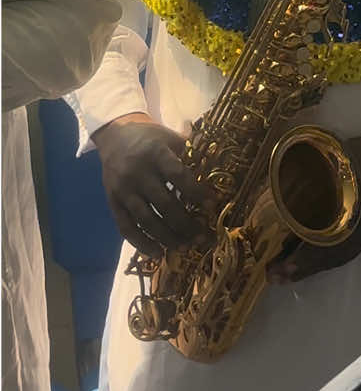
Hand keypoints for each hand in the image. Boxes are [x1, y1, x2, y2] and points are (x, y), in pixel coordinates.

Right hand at [92, 112, 211, 253]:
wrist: (114, 137)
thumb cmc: (150, 138)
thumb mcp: (170, 137)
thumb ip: (191, 151)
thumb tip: (218, 164)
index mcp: (155, 153)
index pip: (178, 175)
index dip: (196, 192)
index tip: (213, 205)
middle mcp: (137, 173)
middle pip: (164, 203)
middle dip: (185, 223)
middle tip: (203, 237)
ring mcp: (123, 190)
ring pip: (146, 219)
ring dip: (166, 237)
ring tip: (185, 248)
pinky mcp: (112, 202)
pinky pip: (126, 227)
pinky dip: (141, 243)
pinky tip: (157, 254)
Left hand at [270, 132, 360, 282]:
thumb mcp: (342, 159)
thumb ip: (316, 168)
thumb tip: (282, 175)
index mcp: (356, 219)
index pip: (326, 246)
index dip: (303, 258)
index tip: (281, 268)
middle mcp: (360, 233)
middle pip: (328, 258)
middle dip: (300, 268)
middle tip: (274, 276)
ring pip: (334, 258)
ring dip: (309, 266)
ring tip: (284, 273)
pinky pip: (341, 252)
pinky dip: (322, 259)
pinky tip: (306, 258)